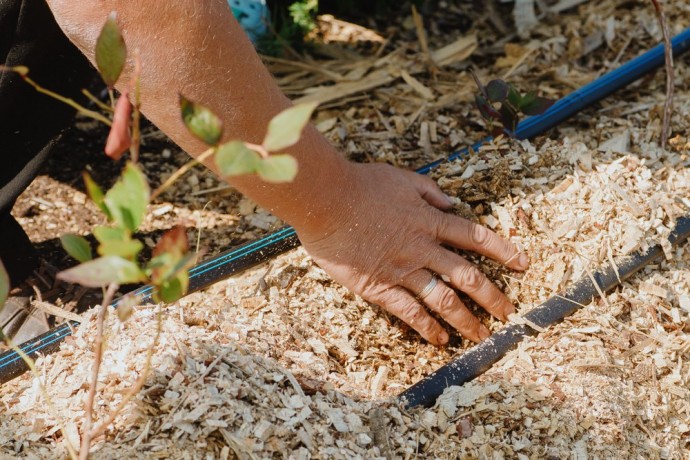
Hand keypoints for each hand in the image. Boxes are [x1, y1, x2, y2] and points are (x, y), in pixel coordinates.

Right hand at [297, 162, 528, 344]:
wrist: (326, 201)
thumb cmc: (361, 185)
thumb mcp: (401, 178)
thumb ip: (428, 191)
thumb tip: (450, 203)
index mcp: (429, 220)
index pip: (475, 237)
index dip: (503, 251)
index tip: (522, 264)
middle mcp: (422, 248)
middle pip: (467, 275)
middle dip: (492, 296)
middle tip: (509, 313)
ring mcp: (403, 269)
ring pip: (444, 299)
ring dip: (466, 320)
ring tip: (482, 336)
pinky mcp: (380, 287)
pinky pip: (410, 311)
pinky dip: (427, 327)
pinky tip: (440, 340)